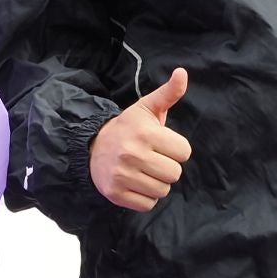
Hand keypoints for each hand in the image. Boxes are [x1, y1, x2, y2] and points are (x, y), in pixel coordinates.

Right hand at [88, 69, 192, 212]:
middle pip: (175, 174)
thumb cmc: (127, 128)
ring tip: (143, 170)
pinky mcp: (115, 193)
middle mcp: (133, 154)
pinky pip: (148, 204)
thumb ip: (169, 93)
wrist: (92, 146)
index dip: (175, 149)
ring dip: (156, 183)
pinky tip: (135, 183)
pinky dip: (145, 197)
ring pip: (162, 190)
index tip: (161, 144)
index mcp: (145, 133)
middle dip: (167, 167)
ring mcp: (123, 175)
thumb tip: (182, 73)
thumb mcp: (147, 108)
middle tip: (151, 158)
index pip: (184, 152)